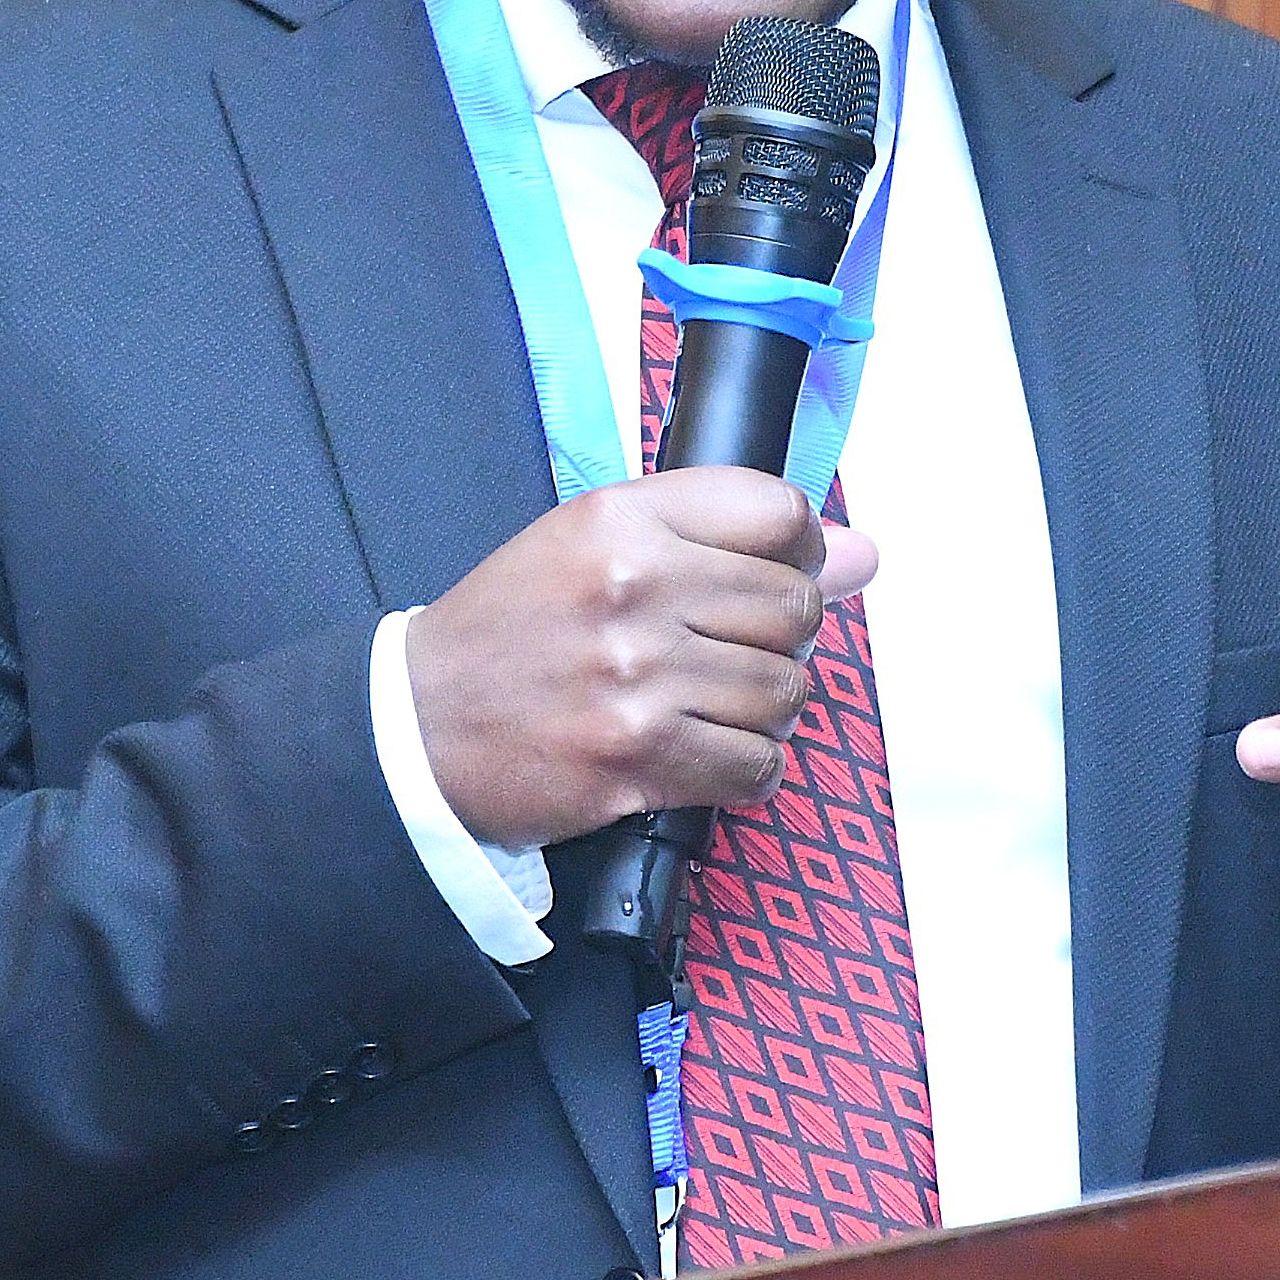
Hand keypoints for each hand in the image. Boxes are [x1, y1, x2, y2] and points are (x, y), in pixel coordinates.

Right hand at [404, 469, 880, 849]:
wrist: (416, 728)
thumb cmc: (506, 633)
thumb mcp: (593, 547)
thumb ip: (723, 538)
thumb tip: (863, 555)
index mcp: (620, 519)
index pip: (778, 512)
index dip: (802, 548)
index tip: (782, 571)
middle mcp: (635, 588)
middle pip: (796, 607)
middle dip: (783, 637)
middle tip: (732, 649)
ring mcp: (639, 676)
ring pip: (785, 691)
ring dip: (764, 708)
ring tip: (709, 703)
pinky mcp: (638, 757)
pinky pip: (755, 765)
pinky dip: (745, 767)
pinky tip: (702, 751)